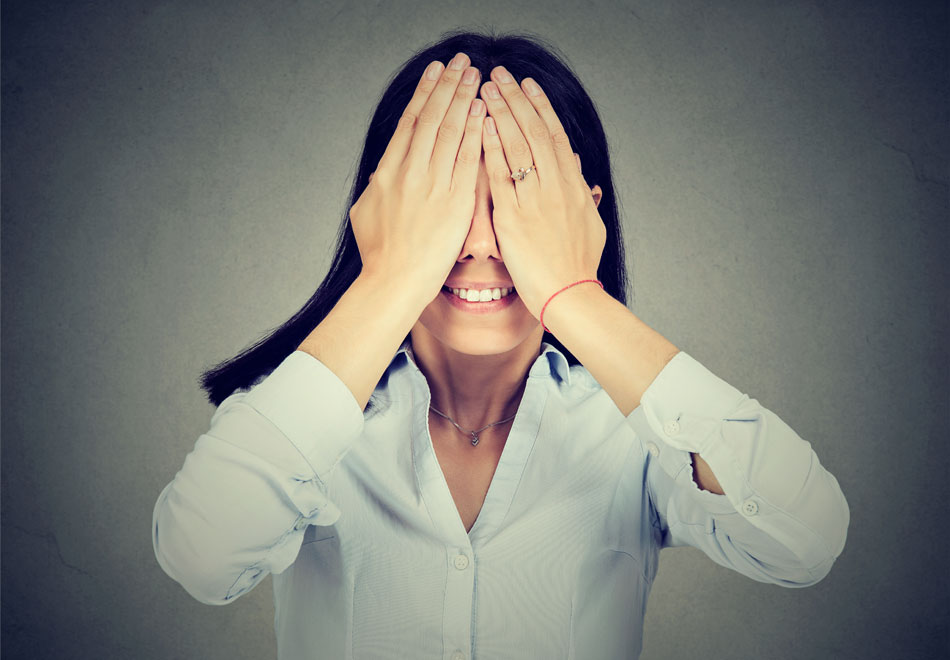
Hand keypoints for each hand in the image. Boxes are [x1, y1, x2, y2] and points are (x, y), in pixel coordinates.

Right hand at [349, 52, 484, 303]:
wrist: (393, 284)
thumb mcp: (366, 214)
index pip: (409, 123)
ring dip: (463, 99)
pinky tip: (483, 111)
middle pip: (430, 118)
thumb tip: (380, 174)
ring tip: (475, 75)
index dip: (424, 94)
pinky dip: (474, 132)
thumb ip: (376, 189)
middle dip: (447, 85)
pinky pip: (466, 159)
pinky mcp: (454, 202)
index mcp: (387, 173)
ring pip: (449, 131)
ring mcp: (432, 186)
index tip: (435, 72)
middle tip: (460, 61)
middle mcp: (408, 173)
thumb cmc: (379, 257)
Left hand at [479, 68, 605, 320]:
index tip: (528, 86)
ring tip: (487, 87)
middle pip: (536, 131)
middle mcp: (556, 186)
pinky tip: (482, 125)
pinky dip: (492, 147)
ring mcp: (535, 199)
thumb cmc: (577, 267)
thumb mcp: (591, 227)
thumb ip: (586, 201)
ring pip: (519, 146)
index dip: (541, 108)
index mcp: (574, 187)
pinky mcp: (514, 217)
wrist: (570, 296)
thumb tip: (587, 184)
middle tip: (501, 74)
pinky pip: (501, 175)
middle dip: (517, 99)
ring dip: (502, 113)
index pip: (556, 136)